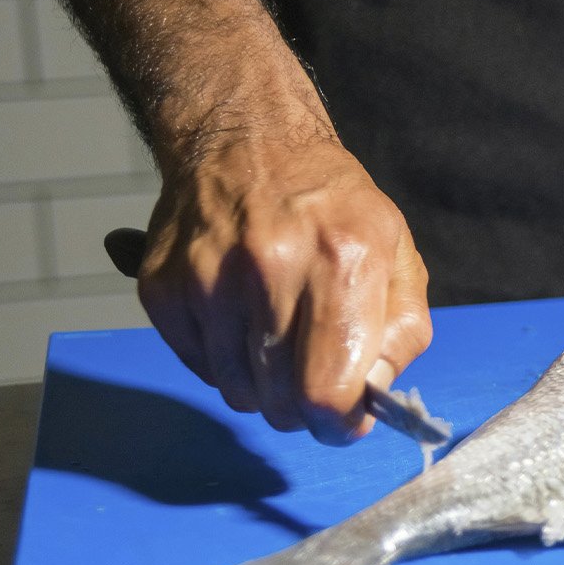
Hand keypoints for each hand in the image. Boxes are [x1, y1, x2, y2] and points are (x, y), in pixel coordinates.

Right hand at [137, 133, 431, 444]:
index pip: (327, 390)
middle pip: (280, 402)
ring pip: (237, 393)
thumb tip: (373, 399)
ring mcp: (208, 278)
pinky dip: (225, 361)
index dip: (339, 422)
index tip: (343, 418)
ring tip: (279, 335)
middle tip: (314, 375)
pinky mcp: (162, 287)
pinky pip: (200, 368)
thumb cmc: (334, 208)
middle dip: (304, 407)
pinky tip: (243, 319)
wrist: (250, 142)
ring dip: (264, 385)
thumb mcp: (398, 256)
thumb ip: (401, 334)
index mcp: (343, 260)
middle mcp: (271, 267)